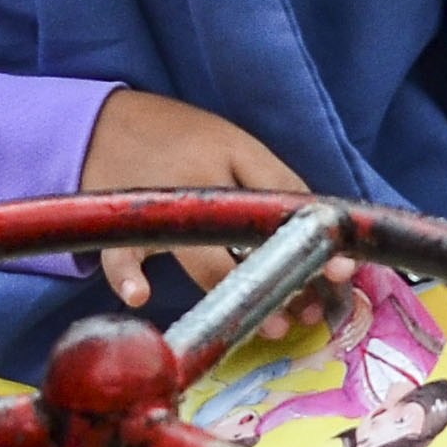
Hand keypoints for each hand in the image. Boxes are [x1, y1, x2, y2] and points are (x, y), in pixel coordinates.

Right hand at [77, 87, 302, 307]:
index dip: (315, 236)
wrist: (103, 120)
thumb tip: (319, 238)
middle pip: (246, 231)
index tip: (343, 270)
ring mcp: (158, 199)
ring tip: (271, 326)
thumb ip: (270, 184)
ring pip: (198, 252)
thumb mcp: (233, 145)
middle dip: (281, 275)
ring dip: (232, 290)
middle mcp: (198, 174)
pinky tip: (140, 296)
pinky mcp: (119, 219)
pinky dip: (127, 274)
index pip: (284, 194)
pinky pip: (120, 252)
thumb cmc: (181, 139)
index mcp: (233, 151)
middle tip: (308, 311)